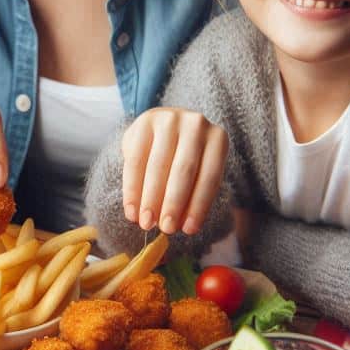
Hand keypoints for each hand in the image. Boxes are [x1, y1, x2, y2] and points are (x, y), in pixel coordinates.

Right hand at [120, 107, 227, 235]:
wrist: (167, 126)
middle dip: (173, 202)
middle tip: (165, 228)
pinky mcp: (144, 122)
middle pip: (183, 169)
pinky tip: (131, 209)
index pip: (210, 176)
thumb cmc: (186, 156)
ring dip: (150, 198)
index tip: (188, 230)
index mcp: (217, 138)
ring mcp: (168, 119)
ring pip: (158, 165)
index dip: (199, 205)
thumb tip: (179, 224)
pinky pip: (135, 160)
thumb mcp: (199, 171)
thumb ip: (192, 194)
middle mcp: (195, 124)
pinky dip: (132, 188)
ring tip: (145, 223)